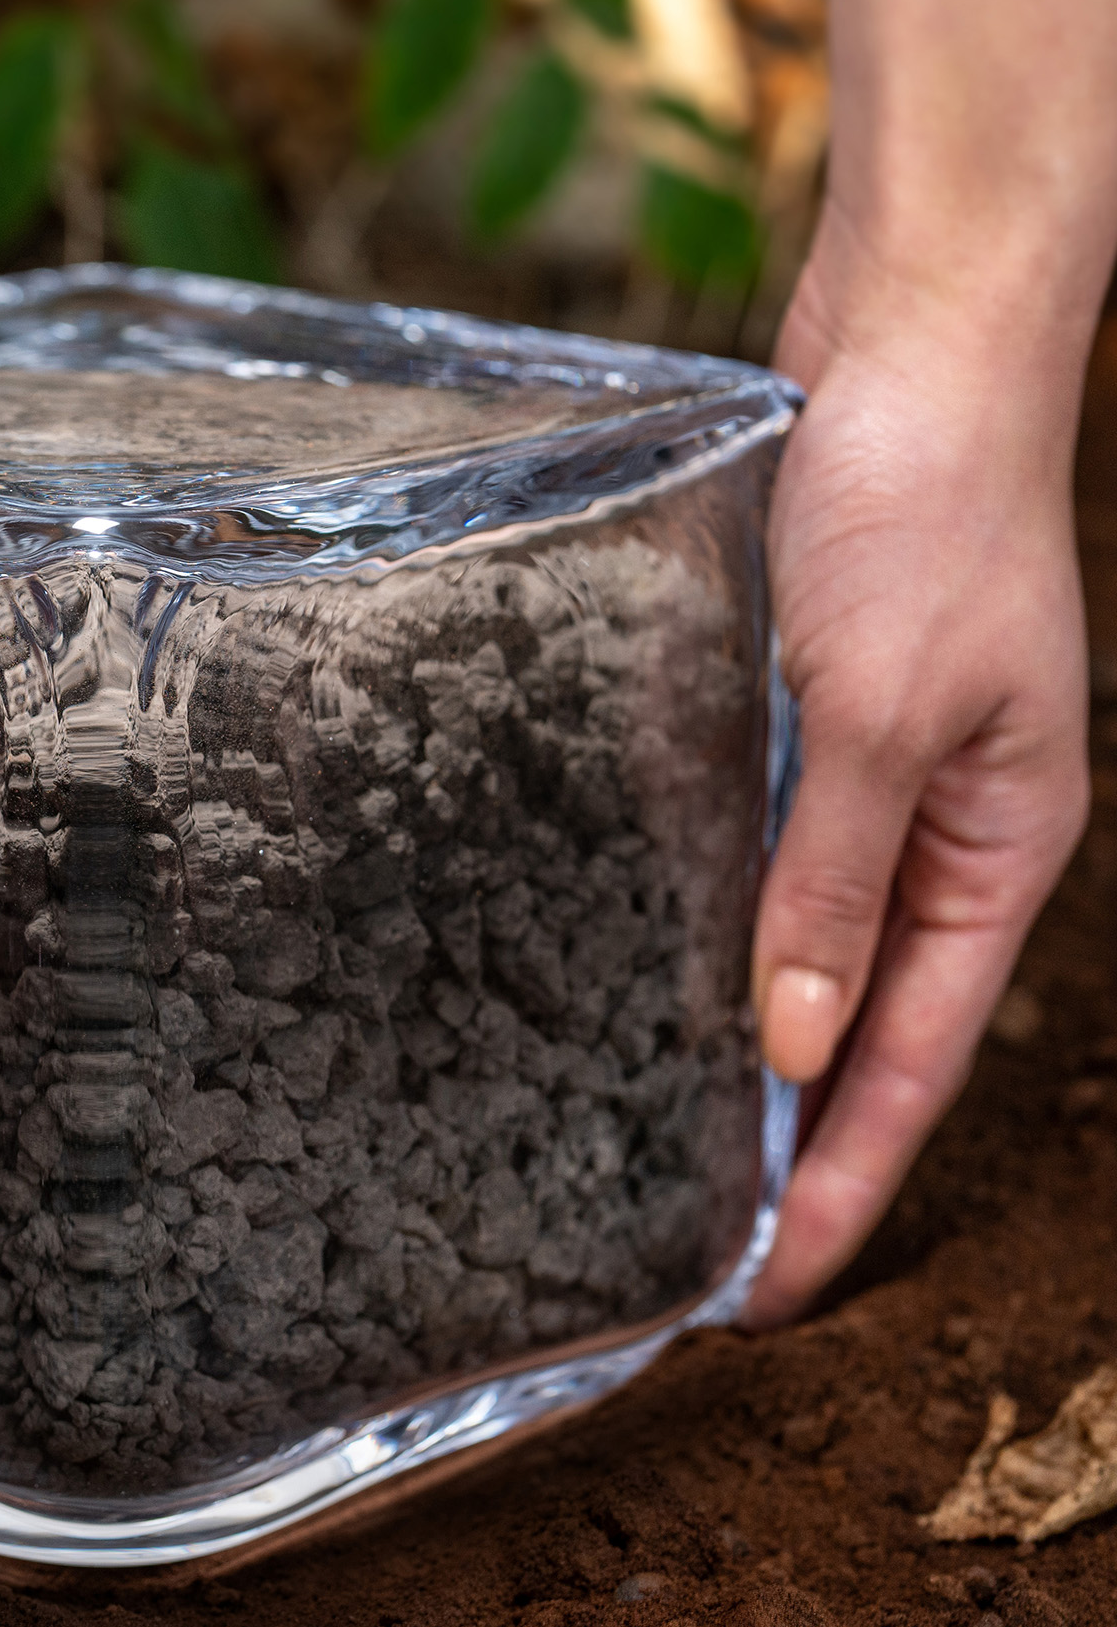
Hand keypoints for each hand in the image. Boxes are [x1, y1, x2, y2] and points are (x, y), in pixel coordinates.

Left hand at [741, 252, 1090, 1326]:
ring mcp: (860, 776)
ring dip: (736, 1037)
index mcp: (992, 847)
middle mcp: (931, 830)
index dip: (844, 1179)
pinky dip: (706, 920)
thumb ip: (831, 883)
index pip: (909, 1056)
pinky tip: (634, 967)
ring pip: (797, 944)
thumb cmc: (926, 508)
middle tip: (693, 1246)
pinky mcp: (793, 718)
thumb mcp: (877, 714)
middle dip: (788, 1140)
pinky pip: (752, 852)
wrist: (909, 342)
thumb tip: (789, 1047)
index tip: (769, 1285)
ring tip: (650, 1138)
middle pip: (855, 1021)